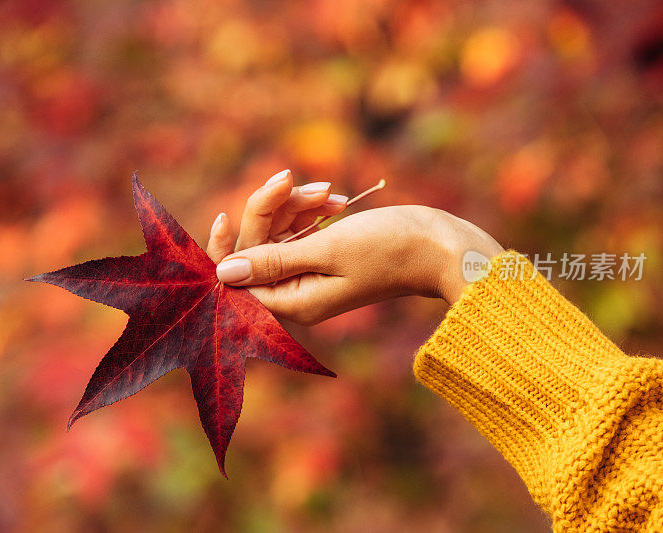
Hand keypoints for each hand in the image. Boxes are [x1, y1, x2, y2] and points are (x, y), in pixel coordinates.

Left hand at [207, 170, 503, 324]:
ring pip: (278, 231)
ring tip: (329, 192)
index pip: (237, 280)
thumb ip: (272, 260)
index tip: (222, 215)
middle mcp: (298, 292)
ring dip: (296, 204)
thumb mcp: (327, 250)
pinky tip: (336, 199)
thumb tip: (222, 274)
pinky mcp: (325, 255)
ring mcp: (311, 273)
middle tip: (291, 179)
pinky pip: (299, 227)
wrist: (441, 244)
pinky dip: (312, 208)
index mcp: (293, 302)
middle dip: (270, 210)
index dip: (223, 249)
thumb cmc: (390, 249)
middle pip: (256, 247)